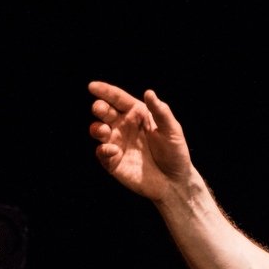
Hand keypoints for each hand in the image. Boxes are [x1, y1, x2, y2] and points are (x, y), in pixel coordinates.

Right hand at [88, 81, 193, 200]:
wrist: (174, 181)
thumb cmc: (175, 152)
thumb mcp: (172, 130)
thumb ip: (161, 112)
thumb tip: (149, 92)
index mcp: (137, 114)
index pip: (119, 99)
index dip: (105, 91)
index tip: (92, 86)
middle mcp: (124, 126)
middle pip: (106, 112)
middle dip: (99, 108)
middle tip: (100, 108)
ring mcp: (117, 143)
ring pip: (98, 131)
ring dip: (97, 128)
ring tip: (104, 130)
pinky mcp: (113, 161)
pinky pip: (102, 152)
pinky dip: (103, 150)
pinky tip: (113, 150)